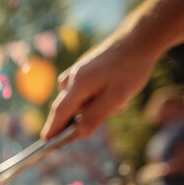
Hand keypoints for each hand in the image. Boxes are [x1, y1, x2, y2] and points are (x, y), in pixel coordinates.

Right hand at [41, 34, 159, 139]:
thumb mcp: (117, 97)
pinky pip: (84, 96)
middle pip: (69, 110)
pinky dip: (98, 99)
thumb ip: (96, 117)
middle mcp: (70, 79)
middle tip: (114, 108)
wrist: (137, 41)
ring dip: (97, 107)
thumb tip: (78, 134)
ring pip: (80, 104)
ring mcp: (74, 75)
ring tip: (119, 96)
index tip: (47, 143)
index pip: (59, 112)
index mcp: (77, 84)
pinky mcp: (80, 74)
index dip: (53, 129)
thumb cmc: (129, 69)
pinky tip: (113, 90)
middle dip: (89, 116)